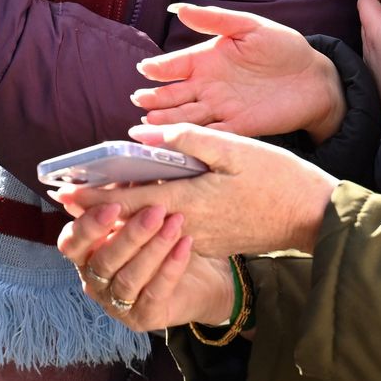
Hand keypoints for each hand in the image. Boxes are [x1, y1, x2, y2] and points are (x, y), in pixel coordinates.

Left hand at [51, 122, 336, 258]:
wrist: (314, 217)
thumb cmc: (278, 177)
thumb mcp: (235, 148)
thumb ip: (187, 140)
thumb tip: (142, 136)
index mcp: (190, 200)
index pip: (130, 200)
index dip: (96, 197)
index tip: (66, 193)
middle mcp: (189, 226)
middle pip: (134, 219)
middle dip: (100, 210)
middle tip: (68, 199)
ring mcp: (201, 239)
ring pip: (152, 228)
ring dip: (124, 218)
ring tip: (95, 205)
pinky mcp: (214, 244)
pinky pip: (173, 234)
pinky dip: (151, 223)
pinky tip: (142, 212)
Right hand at [59, 201, 243, 333]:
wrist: (200, 279)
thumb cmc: (161, 240)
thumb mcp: (140, 217)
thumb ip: (123, 199)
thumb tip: (113, 171)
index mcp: (85, 254)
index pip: (70, 243)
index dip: (88, 225)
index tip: (113, 205)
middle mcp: (94, 282)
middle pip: (103, 260)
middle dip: (130, 234)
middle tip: (156, 210)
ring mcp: (117, 305)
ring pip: (128, 278)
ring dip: (153, 248)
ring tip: (176, 223)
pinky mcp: (144, 319)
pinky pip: (155, 292)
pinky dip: (170, 266)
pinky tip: (186, 244)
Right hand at [133, 3, 345, 141]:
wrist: (313, 78)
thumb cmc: (282, 47)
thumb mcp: (249, 26)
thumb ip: (214, 19)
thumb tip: (178, 8)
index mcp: (208, 60)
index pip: (176, 65)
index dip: (159, 68)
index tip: (144, 70)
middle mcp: (209, 86)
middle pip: (175, 94)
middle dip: (156, 98)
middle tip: (138, 100)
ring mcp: (222, 108)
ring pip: (187, 116)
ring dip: (168, 120)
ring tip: (147, 121)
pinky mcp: (239, 127)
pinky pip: (212, 133)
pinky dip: (195, 137)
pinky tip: (178, 139)